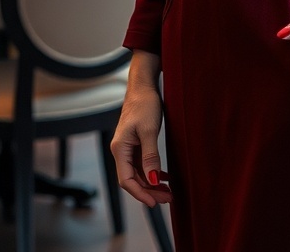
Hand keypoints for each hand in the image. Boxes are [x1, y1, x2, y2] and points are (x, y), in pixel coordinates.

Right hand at [111, 54, 171, 207]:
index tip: (155, 203)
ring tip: (168, 192)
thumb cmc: (144, 104)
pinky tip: (165, 177)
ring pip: (138, 173)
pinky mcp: (135, 144)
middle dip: (149, 191)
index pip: (127, 180)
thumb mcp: (149, 130)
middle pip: (132, 179)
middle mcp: (121, 151)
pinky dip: (153, 172)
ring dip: (152, 184)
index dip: (140, 193)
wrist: (143, 87)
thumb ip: (150, 155)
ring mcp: (128, 148)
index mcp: (120, 149)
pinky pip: (142, 164)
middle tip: (168, 199)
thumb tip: (152, 180)